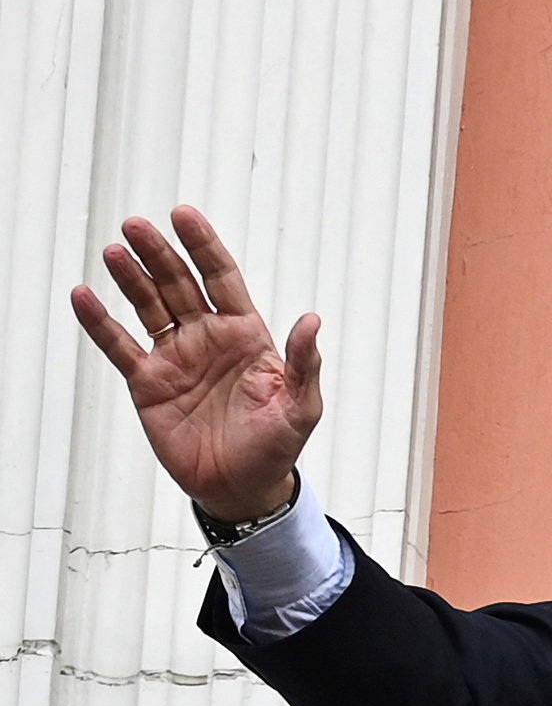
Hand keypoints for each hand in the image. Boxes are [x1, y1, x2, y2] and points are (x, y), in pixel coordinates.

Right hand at [68, 209, 322, 526]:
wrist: (242, 489)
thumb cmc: (276, 448)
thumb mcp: (300, 408)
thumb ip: (304, 364)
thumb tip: (311, 321)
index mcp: (246, 336)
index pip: (223, 279)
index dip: (204, 247)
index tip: (184, 216)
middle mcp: (208, 338)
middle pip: (179, 284)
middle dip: (159, 254)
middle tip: (136, 225)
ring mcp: (176, 357)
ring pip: (148, 306)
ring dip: (131, 277)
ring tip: (115, 250)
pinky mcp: (148, 382)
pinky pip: (120, 345)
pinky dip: (100, 322)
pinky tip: (85, 296)